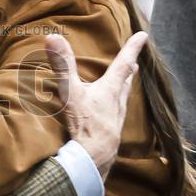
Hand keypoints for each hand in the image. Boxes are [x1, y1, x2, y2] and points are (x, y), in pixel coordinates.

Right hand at [44, 31, 147, 180]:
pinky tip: (109, 112)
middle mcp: (117, 102)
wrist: (94, 158)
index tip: (143, 36)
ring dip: (123, 88)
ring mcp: (116, 119)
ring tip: (123, 83)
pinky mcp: (111, 133)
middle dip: (129, 69)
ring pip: (123, 98)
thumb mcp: (70, 92)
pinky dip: (115, 106)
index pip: (124, 63)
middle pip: (126, 82)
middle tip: (134, 61)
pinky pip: (116, 113)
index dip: (133, 48)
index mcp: (111, 89)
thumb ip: (62, 65)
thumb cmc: (85, 123)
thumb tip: (52, 37)